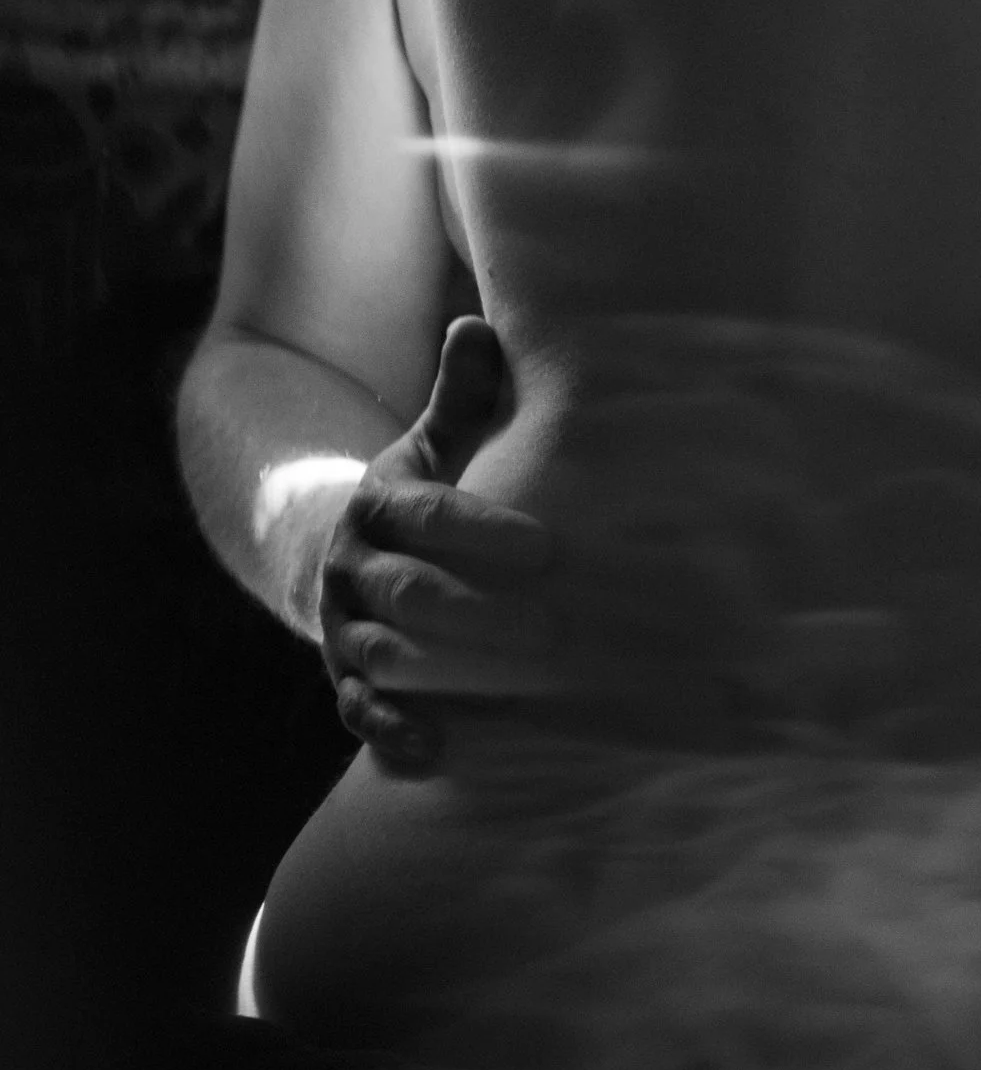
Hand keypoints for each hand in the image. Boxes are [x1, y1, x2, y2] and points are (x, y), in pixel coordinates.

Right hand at [320, 315, 551, 768]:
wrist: (340, 558)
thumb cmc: (420, 499)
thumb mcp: (436, 443)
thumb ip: (462, 394)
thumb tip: (479, 321)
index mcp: (380, 501)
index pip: (428, 515)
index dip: (482, 531)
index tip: (545, 547)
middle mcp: (353, 566)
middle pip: (408, 592)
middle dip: (476, 612)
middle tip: (552, 630)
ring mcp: (344, 627)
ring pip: (383, 654)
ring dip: (442, 674)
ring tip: (513, 688)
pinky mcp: (344, 680)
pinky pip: (358, 709)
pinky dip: (392, 730)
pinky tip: (437, 747)